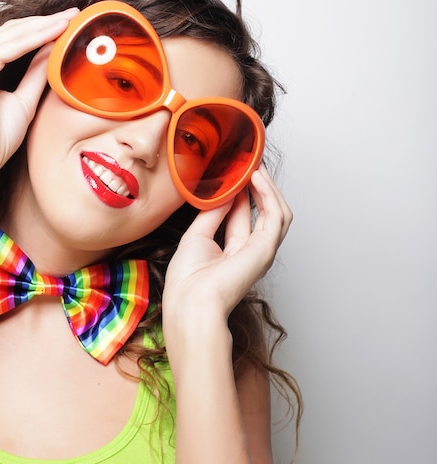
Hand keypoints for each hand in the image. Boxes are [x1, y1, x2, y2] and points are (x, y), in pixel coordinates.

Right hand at [0, 8, 78, 179]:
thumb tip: (51, 54)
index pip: (15, 41)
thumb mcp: (24, 102)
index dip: (42, 31)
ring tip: (70, 19)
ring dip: (44, 25)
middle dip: (46, 22)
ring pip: (13, 34)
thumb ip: (35, 76)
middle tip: (74, 15)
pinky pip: (9, 46)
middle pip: (14, 32)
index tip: (68, 27)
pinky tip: (56, 32)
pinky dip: (35, 38)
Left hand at [162, 164, 291, 338]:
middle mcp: (249, 250)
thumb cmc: (188, 280)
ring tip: (254, 163)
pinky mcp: (266, 249)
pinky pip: (276, 215)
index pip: (241, 213)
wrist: (191, 303)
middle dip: (257, 184)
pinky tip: (257, 177)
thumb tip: (223, 191)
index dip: (240, 189)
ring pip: (276, 211)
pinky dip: (269, 194)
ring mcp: (260, 250)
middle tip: (249, 160)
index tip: (235, 168)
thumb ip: (213, 213)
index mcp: (231, 251)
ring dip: (267, 186)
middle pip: (261, 209)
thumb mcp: (197, 236)